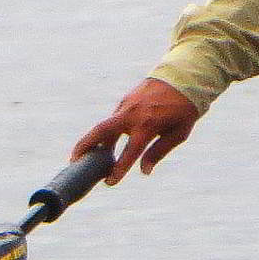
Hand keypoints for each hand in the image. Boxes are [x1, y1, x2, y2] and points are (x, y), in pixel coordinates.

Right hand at [72, 80, 202, 180]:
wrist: (184, 77)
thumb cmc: (184, 109)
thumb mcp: (179, 133)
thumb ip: (159, 151)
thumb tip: (144, 171)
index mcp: (147, 125)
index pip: (129, 151)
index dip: (119, 169)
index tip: (110, 182)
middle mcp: (132, 115)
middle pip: (101, 131)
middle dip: (85, 146)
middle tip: (74, 161)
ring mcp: (126, 105)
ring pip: (104, 125)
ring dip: (95, 141)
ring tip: (87, 157)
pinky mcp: (125, 100)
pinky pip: (114, 119)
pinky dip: (109, 131)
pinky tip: (109, 142)